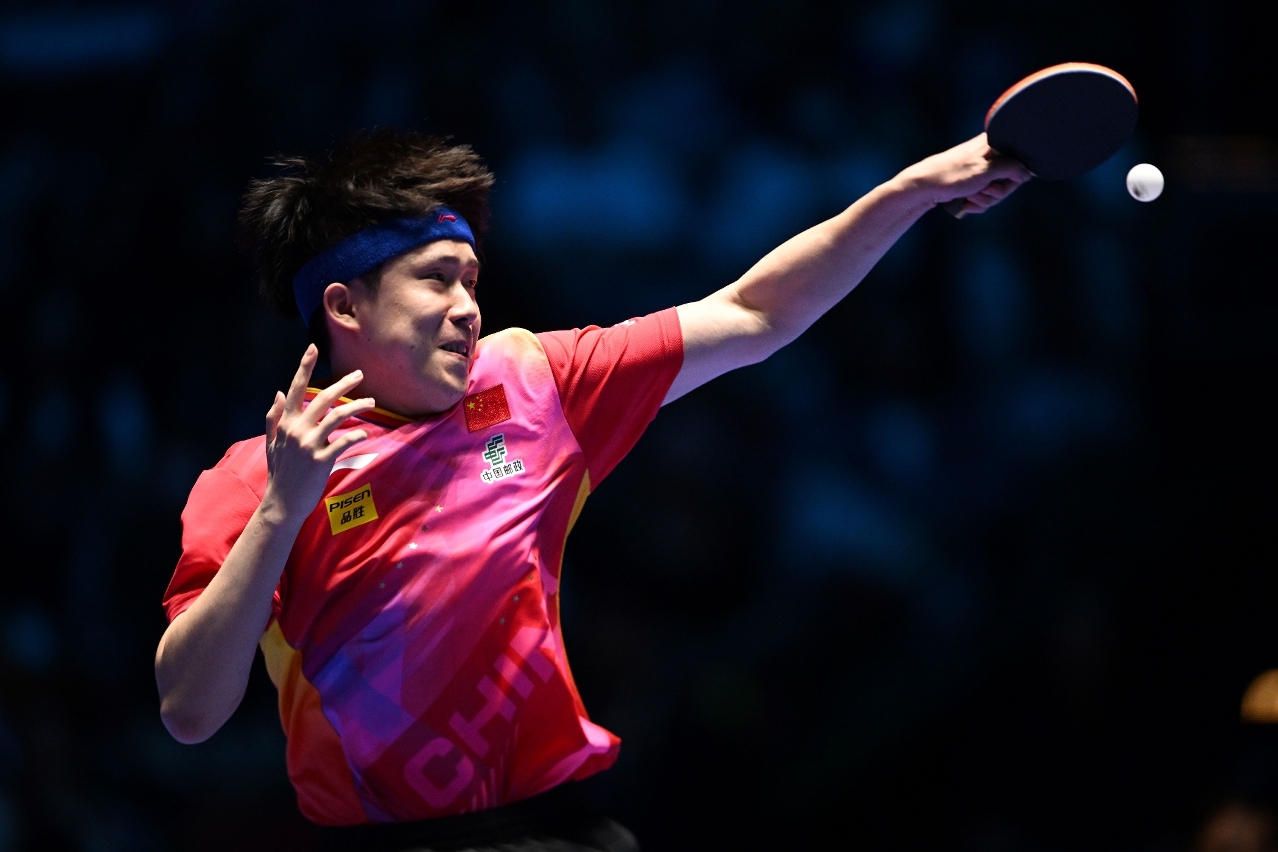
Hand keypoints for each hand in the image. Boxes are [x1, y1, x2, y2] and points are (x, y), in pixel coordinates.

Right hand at [261, 345, 375, 520]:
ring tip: (371, 403)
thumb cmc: (280, 473)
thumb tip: (278, 393)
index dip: (304, 367)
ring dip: (356, 406)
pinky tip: (364, 432)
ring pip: (337, 416)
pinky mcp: (321, 460)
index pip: (295, 389)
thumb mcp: (271, 443)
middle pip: (322, 398)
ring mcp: (308, 445)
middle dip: (343, 383)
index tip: (313, 347)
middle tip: (359, 374)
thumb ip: (274, 418)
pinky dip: (356, 434)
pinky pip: (343, 441)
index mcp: (285, 423)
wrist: (282, 503)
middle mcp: (296, 430)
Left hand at [896, 133, 1032, 214]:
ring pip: (997, 191)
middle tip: (982, 191)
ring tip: (970, 197)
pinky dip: (977, 202)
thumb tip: (1028, 172)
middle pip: (1010, 180)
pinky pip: (985, 196)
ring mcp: (981, 169)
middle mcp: (990, 154)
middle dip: (997, 192)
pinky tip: (966, 203)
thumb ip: (1012, 168)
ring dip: (985, 200)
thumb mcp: (986, 171)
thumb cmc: (952, 174)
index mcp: (994, 143)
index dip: (1015, 178)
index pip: (1021, 161)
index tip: (1003, 183)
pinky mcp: (973, 181)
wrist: (923, 186)